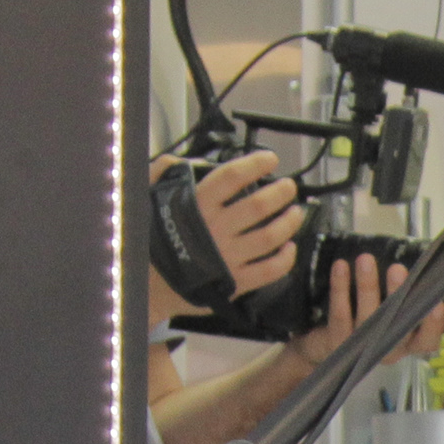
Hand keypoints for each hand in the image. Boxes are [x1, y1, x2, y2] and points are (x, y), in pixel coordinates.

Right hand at [140, 153, 306, 324]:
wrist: (146, 284)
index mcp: (197, 205)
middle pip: (259, 205)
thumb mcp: (148, 198)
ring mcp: (228, 256)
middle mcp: (216, 229)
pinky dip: (286, 258)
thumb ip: (164, 174)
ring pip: (271, 236)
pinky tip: (290, 247)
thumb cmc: (152, 241)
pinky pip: (270, 270)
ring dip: (290, 222)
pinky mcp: (236, 281)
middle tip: (289, 187)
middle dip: (281, 192)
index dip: (255, 164)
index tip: (270, 159)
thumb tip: (182, 161)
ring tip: (296, 212)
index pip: (232, 177)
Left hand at [279, 251, 443, 378]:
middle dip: (398, 297)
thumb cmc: (369, 322)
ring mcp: (362, 350)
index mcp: (408, 343)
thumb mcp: (392, 312)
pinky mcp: (337, 343)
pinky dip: (340, 288)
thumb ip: (406, 298)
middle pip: (396, 327)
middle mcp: (389, 350)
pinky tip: (341, 267)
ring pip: (367, 319)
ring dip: (367, 286)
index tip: (438, 305)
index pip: (427, 340)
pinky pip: (340, 314)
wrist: (326, 346)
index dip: (433, 325)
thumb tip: (419, 267)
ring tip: (366, 260)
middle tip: (397, 270)